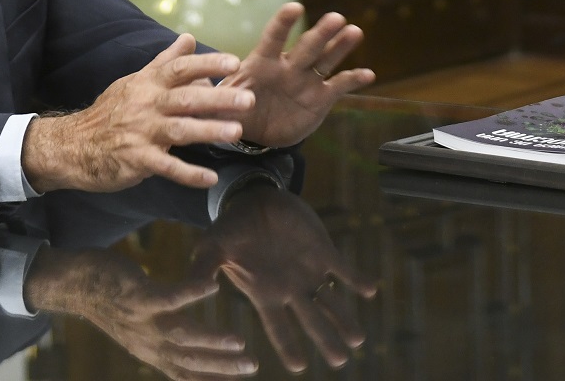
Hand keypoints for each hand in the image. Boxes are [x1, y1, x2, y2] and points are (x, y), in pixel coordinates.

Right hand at [24, 35, 253, 192]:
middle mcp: (147, 104)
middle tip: (248, 100)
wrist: (73, 144)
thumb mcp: (136, 80)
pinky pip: (166, 167)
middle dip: (218, 98)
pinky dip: (188, 174)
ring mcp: (141, 133)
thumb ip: (165, 61)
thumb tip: (188, 37)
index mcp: (148, 83)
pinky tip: (210, 179)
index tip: (234, 63)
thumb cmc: (111, 110)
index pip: (181, 68)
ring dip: (208, 131)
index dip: (207, 64)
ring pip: (180, 130)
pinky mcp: (137, 160)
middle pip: (186, 98)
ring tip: (236, 132)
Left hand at [26, 246, 253, 379]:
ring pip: (181, 336)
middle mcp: (148, 343)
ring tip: (239, 342)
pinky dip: (192, 294)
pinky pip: (169, 296)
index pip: (186, 375)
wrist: (74, 284)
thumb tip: (193, 346)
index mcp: (152, 352)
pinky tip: (212, 286)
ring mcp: (142, 320)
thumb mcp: (141, 328)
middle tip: (252, 367)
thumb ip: (166, 338)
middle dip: (222, 368)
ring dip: (211, 341)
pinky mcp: (137, 296)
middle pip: (189, 362)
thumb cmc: (114, 302)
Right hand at [189, 182, 377, 370]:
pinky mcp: (322, 250)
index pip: (278, 327)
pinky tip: (370, 289)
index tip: (299, 367)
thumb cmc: (230, 229)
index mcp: (265, 294)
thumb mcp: (212, 248)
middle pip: (312, 321)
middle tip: (341, 362)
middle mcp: (289, 289)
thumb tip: (194, 287)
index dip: (288, 346)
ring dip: (344, 318)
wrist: (254, 201)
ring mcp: (308, 271)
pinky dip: (356, 278)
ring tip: (358, 340)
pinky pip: (343, 268)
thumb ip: (204, 269)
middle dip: (326, 340)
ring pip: (330, 301)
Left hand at [224, 5, 375, 149]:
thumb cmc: (234, 107)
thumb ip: (211, 94)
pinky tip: (369, 74)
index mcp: (263, 62)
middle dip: (321, 33)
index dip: (283, 23)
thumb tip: (194, 83)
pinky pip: (339, 86)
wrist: (255, 130)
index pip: (273, 38)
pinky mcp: (320, 98)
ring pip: (327, 59)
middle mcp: (289, 65)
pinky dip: (354, 80)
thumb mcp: (218, 102)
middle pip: (307, 46)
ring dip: (341, 46)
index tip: (295, 7)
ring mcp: (307, 79)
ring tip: (355, 32)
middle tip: (336, 18)